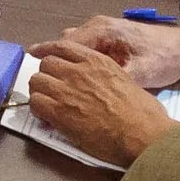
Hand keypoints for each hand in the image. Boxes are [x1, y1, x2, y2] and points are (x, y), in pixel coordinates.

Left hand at [23, 38, 178, 164]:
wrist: (142, 133)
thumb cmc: (144, 113)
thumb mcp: (126, 80)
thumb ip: (106, 77)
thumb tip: (100, 86)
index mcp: (97, 61)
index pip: (63, 46)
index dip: (49, 52)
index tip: (41, 56)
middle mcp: (79, 71)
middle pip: (46, 63)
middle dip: (46, 75)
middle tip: (51, 89)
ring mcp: (67, 90)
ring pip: (36, 81)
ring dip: (40, 92)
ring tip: (47, 104)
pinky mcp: (59, 112)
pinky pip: (36, 103)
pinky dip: (38, 110)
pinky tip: (47, 118)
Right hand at [46, 11, 179, 87]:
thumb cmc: (162, 59)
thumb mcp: (138, 74)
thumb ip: (109, 80)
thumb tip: (83, 95)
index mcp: (102, 32)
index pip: (64, 46)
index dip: (47, 63)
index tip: (34, 80)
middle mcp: (98, 26)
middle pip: (63, 44)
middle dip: (50, 63)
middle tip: (39, 85)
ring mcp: (102, 30)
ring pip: (71, 45)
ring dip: (61, 61)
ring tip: (52, 83)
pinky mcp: (108, 36)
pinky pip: (82, 46)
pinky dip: (72, 59)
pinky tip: (71, 76)